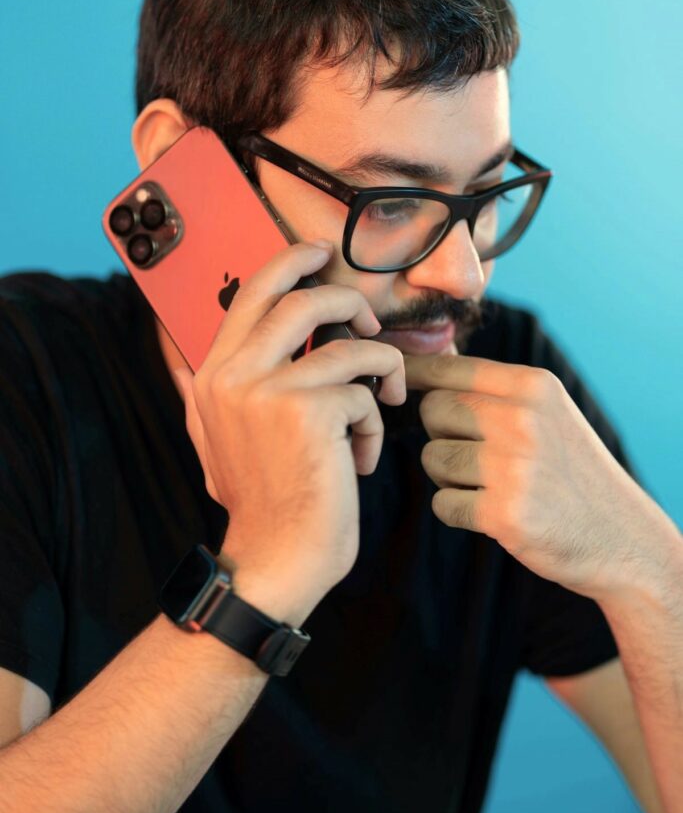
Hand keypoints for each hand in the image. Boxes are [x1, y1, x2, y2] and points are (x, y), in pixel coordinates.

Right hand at [174, 241, 405, 618]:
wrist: (274, 560)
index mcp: (213, 374)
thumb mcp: (213, 440)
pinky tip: (361, 458)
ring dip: (380, 372)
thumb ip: (201, 393)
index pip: (252, 292)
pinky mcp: (310, 412)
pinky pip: (366, 391)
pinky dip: (376, 423)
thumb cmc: (260, 499)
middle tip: (371, 326)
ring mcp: (270, 390)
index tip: (321, 252)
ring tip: (380, 405)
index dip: (292, 260)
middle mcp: (234, 374)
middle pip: (305, 298)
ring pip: (351, 344)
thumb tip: (176, 356)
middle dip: (350, 303)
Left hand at [404, 352, 666, 601]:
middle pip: (431, 410)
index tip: (398, 380)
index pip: (449, 368)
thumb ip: (492, 387)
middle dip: (441, 432)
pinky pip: (442, 502)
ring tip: (489, 483)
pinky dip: (456, 510)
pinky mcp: (503, 513)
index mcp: (532, 386)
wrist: (618, 535)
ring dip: (448, 475)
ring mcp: (513, 467)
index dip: (414, 375)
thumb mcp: (545, 411)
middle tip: (474, 453)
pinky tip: (490, 511)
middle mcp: (522, 419)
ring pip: (431, 457)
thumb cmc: (568, 468)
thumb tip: (430, 356)